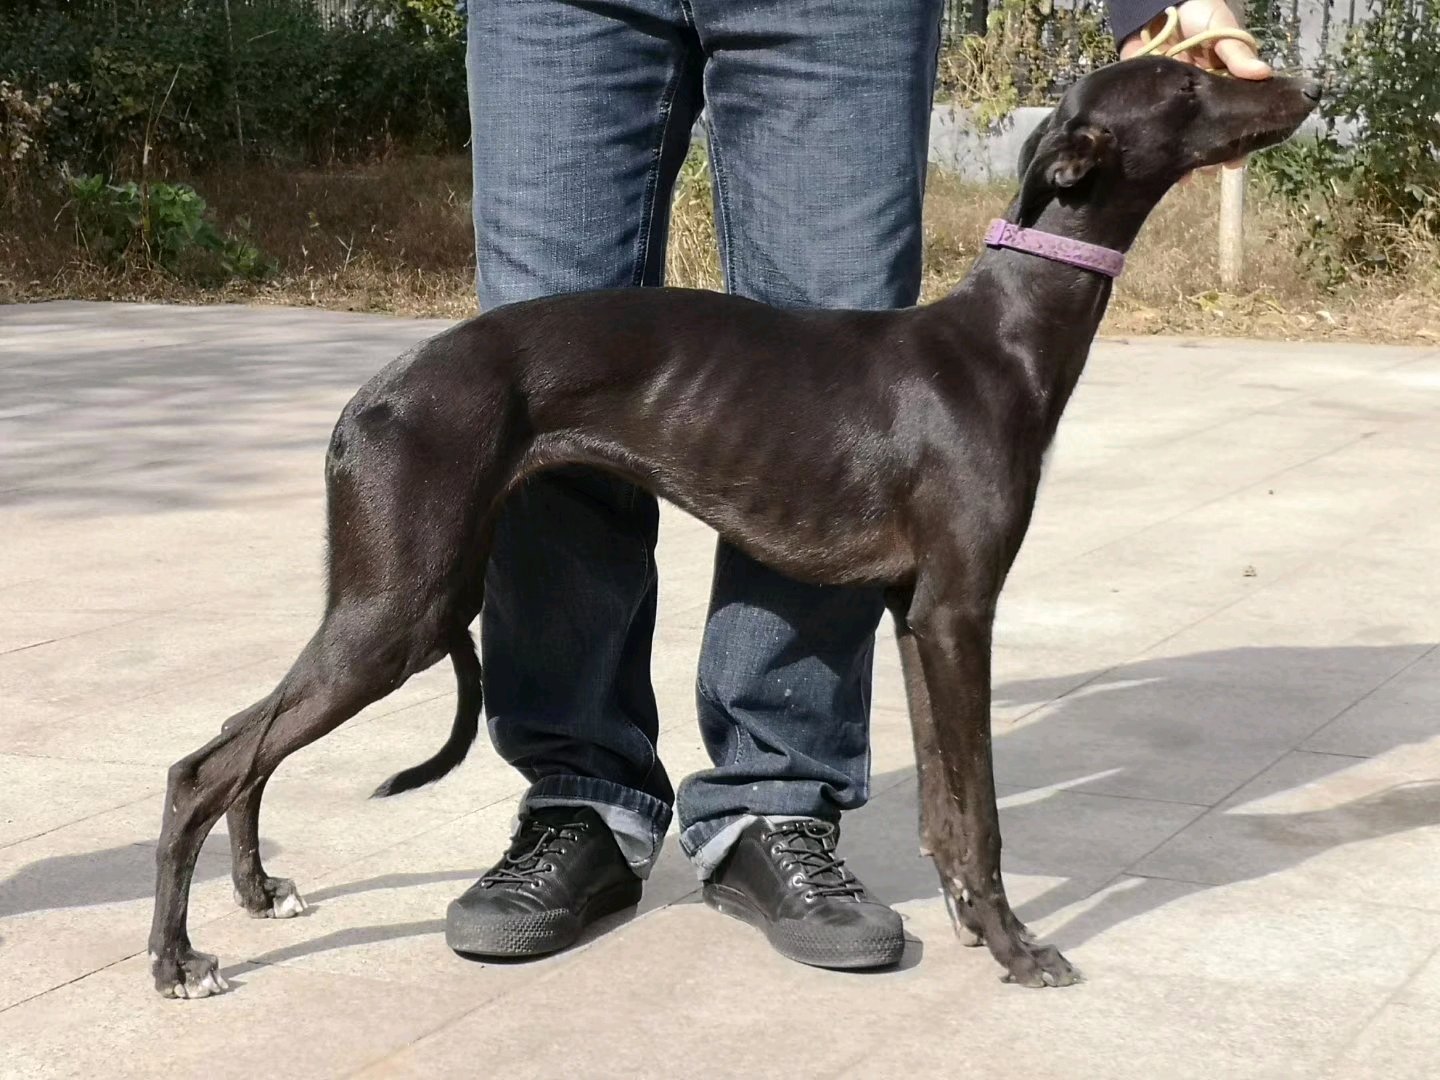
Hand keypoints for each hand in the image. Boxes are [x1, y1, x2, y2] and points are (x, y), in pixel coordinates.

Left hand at [1121, 0, 1270, 173]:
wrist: (1153, 7)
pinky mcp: (1147, 99)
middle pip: (1208, 131)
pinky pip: (1153, 128)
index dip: (1239, 137)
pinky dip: (1156, 145)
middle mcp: (1198, 96)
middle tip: (1212, 171)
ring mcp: (1173, 101)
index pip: (1234, 113)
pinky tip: (1159, 164)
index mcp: (1222, 79)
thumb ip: (1237, 50)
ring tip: (1188, 175)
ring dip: (1185, 157)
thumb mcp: (1222, 27)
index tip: (1238, 159)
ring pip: (1182, 136)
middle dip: (1211, 155)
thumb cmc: (1197, 12)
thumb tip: (1262, 74)